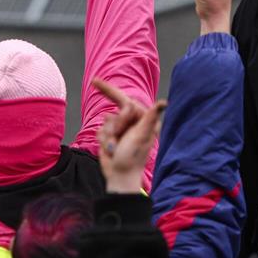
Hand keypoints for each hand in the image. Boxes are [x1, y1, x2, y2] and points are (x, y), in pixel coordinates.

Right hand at [92, 78, 164, 192]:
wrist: (120, 176)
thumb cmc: (133, 158)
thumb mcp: (141, 136)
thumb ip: (150, 117)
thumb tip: (164, 102)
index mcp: (143, 119)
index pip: (125, 101)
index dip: (108, 90)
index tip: (93, 81)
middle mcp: (133, 122)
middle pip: (114, 113)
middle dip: (114, 126)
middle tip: (120, 139)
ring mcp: (122, 128)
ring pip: (105, 122)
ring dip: (108, 136)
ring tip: (116, 147)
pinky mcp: (111, 135)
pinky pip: (100, 130)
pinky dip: (103, 140)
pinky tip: (110, 149)